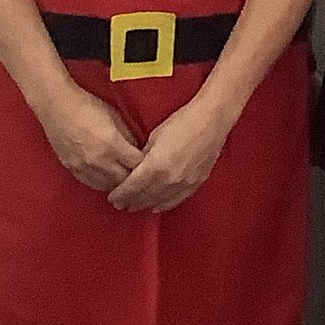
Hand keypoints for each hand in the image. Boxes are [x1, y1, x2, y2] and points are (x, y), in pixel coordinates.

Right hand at [35, 83, 143, 191]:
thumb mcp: (116, 116)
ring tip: (126, 177)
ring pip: (108, 186)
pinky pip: (92, 184)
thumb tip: (138, 149)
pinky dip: (103, 183)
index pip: (137, 164)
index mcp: (112, 144)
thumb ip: (128, 135)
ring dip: (119, 182)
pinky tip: (109, 178)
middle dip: (134, 176)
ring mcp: (84, 168)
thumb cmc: (88, 106)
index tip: (151, 162)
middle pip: (124, 180)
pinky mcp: (73, 170)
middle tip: (141, 173)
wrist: (58, 107)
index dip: (146, 164)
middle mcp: (98, 160)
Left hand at [107, 96, 232, 213]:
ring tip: (135, 206)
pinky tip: (157, 206)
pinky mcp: (197, 182)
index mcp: (156, 166)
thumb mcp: (155, 136)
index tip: (112, 197)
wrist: (212, 118)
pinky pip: (177, 200)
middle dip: (130, 201)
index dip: (119, 194)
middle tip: (120, 203)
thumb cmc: (184, 120)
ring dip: (145, 205)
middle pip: (144, 198)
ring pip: (159, 202)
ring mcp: (184, 183)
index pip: (131, 188)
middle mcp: (169, 179)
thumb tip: (135, 168)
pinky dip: (165, 204)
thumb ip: (143, 156)